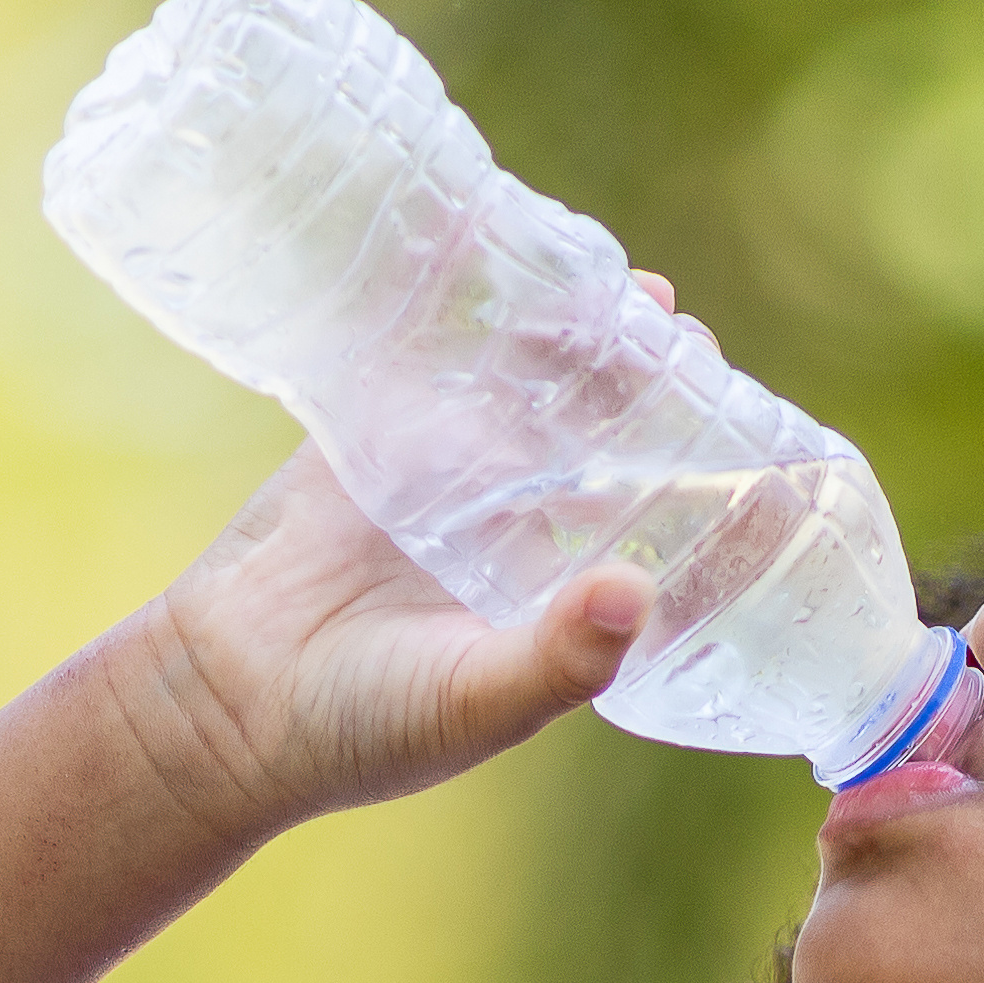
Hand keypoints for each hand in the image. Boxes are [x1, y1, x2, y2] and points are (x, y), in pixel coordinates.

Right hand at [90, 273, 683, 846]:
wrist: (221, 700)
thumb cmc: (359, 726)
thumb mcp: (472, 705)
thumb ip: (556, 661)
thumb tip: (635, 595)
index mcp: (560, 591)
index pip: (660, 523)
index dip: (713, 479)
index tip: (761, 439)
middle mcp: (518, 526)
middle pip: (609, 435)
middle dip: (654, 386)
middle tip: (688, 340)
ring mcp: (449, 473)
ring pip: (534, 384)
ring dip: (580, 336)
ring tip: (629, 291)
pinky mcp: (376, 431)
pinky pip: (435, 355)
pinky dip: (473, 309)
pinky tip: (514, 256)